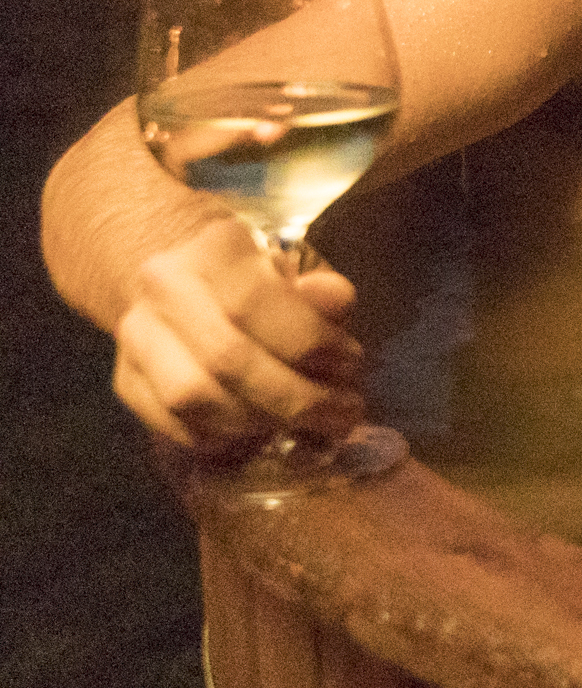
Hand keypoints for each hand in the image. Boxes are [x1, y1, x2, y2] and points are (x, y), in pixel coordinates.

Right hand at [108, 220, 365, 455]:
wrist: (180, 275)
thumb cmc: (258, 277)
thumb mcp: (300, 270)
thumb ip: (322, 292)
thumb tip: (336, 302)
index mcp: (213, 249)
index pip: (256, 303)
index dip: (309, 343)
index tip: (350, 365)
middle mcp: (163, 289)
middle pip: (226, 358)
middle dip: (295, 398)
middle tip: (341, 414)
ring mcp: (135, 337)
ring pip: (193, 398)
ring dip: (259, 421)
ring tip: (304, 424)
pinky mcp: (124, 380)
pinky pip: (173, 425)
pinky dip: (222, 438)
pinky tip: (260, 431)